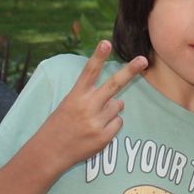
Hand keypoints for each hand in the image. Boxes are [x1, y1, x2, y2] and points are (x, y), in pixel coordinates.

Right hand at [32, 41, 146, 172]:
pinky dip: (111, 124)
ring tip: (93, 118)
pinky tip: (96, 130)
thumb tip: (120, 100)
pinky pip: (118, 122)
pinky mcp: (104, 137)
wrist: (50, 152)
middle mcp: (87, 106)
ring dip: (111, 109)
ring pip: (118, 106)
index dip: (98, 56)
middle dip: (130, 71)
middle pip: (113, 84)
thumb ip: (93, 99)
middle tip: (143, 60)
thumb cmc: (60, 124)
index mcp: (76, 95)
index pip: (89, 72)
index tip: (106, 42)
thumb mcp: (69, 104)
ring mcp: (96, 122)